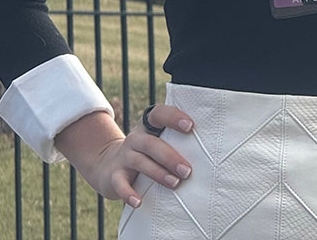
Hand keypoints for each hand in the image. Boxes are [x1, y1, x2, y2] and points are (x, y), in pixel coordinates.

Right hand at [65, 105, 194, 208]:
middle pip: (151, 143)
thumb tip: (208, 153)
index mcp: (148, 127)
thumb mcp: (157, 142)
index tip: (190, 126)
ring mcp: (124, 156)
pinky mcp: (114, 176)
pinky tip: (138, 202)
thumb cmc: (146, 154)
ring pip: (140, 162)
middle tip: (187, 171)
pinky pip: (120, 184)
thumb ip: (175, 143)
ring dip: (158, 173)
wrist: (108, 165)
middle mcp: (135, 138)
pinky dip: (129, 193)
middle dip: (171, 157)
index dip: (173, 117)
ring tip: (175, 183)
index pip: (159, 114)